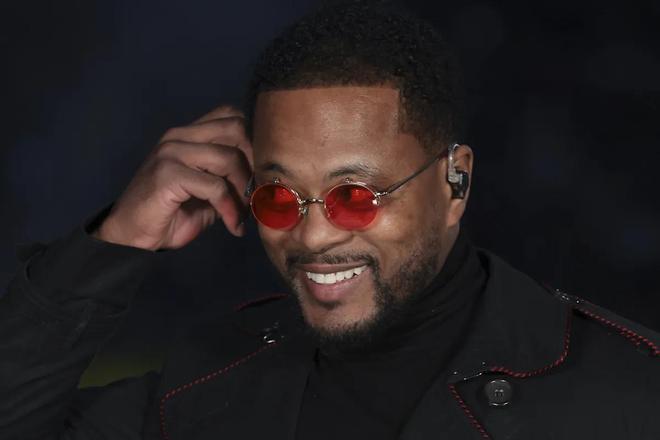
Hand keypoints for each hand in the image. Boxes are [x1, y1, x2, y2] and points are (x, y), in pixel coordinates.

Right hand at [93, 106, 252, 250]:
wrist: (131, 237)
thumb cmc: (170, 215)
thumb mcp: (208, 193)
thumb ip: (229, 178)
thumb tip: (263, 180)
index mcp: (189, 134)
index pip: (232, 115)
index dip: (254, 140)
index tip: (261, 172)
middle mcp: (180, 136)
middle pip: (236, 127)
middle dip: (255, 160)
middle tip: (258, 191)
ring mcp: (172, 152)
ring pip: (228, 157)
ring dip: (244, 190)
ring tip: (246, 213)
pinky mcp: (168, 174)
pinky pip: (215, 186)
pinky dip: (230, 208)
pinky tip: (234, 225)